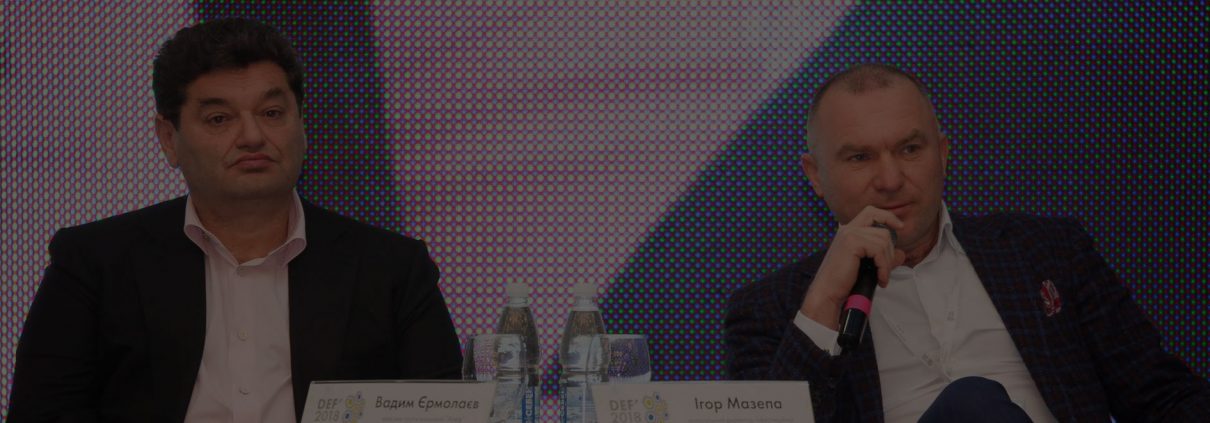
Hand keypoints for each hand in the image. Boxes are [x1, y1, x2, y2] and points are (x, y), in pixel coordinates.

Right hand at [800, 206, 906, 329]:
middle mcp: (847, 229)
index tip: (900, 227)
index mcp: (848, 231)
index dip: (888, 216)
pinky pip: (879, 250)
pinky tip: (880, 279)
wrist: (828, 292)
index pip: (871, 212)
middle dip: (890, 246)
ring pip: (883, 240)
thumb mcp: (867, 266)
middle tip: (887, 265)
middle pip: (881, 224)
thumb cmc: (843, 282)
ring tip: (882, 276)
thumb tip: (901, 253)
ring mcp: (849, 234)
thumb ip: (883, 257)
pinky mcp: (852, 243)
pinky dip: (884, 266)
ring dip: (887, 261)